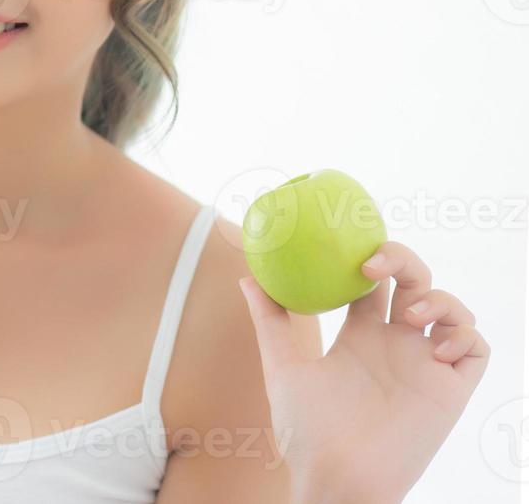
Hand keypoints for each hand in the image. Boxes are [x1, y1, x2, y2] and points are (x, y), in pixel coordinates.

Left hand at [238, 240, 490, 503]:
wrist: (336, 475)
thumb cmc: (307, 430)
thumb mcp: (283, 368)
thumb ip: (270, 322)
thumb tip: (246, 276)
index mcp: (359, 336)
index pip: (374, 282)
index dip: (370, 257)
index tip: (351, 247)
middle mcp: (394, 345)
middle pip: (414, 283)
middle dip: (404, 260)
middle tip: (374, 264)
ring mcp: (423, 365)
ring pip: (451, 310)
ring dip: (439, 299)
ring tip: (411, 316)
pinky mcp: (449, 390)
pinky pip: (475, 350)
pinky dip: (464, 336)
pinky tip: (436, 347)